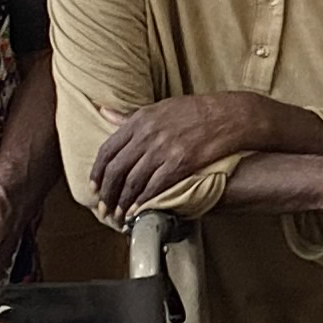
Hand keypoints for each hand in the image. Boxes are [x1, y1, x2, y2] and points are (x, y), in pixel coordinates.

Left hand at [90, 94, 256, 222]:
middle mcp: (147, 134)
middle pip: (117, 169)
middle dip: (107, 193)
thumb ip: (130, 116)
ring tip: (119, 215)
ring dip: (123, 202)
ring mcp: (163, 148)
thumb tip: (104, 112)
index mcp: (139, 120)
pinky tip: (139, 211)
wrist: (228, 115)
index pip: (108, 149)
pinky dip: (144, 201)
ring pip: (133, 181)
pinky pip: (155, 186)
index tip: (93, 187)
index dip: (97, 172)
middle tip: (103, 209)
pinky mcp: (181, 162)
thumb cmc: (194, 111)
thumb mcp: (158, 107)